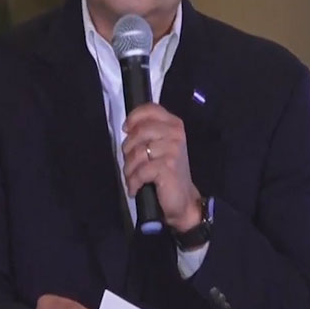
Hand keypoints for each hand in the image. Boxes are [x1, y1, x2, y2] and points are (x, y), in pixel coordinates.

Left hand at [122, 103, 202, 231]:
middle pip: (138, 132)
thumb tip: (126, 128)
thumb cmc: (167, 171)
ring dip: (129, 169)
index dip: (134, 118)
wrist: (183, 199)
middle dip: (128, 149)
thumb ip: (147, 132)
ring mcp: (173, 149)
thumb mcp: (160, 146)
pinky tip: (135, 188)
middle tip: (131, 163)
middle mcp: (175, 133)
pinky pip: (139, 171)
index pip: (150, 109)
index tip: (126, 130)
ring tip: (133, 177)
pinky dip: (133, 182)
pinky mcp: (168, 166)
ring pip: (136, 153)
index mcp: (174, 124)